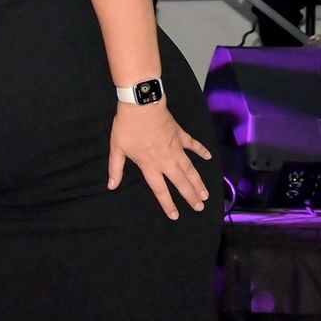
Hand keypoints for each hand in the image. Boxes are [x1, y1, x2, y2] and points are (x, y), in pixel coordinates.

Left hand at [107, 100, 212, 219]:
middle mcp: (166, 160)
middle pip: (180, 182)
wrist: (142, 105)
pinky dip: (201, 151)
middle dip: (190, 196)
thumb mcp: (117, 148)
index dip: (168, 204)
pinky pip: (193, 145)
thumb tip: (111, 186)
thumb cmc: (127, 127)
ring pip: (190, 168)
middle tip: (200, 207)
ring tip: (206, 193)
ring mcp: (176, 147)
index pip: (160, 189)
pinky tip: (209, 157)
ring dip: (198, 181)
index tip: (176, 215)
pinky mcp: (180, 135)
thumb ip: (116, 168)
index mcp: (150, 165)